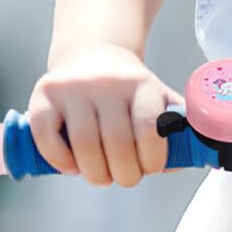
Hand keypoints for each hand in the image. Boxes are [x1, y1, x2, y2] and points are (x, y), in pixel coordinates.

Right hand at [26, 44, 185, 187]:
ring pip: (83, 143)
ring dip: (95, 173)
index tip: (150, 168)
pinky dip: (59, 160)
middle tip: (125, 178)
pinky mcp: (45, 93)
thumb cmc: (129, 89)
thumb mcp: (157, 97)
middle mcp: (106, 81)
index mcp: (141, 83)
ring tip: (101, 176)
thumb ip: (175, 127)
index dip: (151, 159)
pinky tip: (72, 167)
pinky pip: (46, 135)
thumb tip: (186, 160)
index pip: (148, 128)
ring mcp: (73, 87)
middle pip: (116, 142)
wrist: (92, 53)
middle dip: (124, 173)